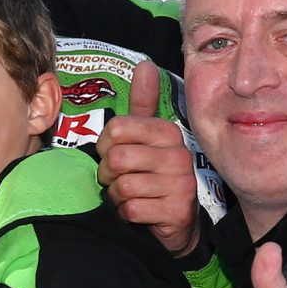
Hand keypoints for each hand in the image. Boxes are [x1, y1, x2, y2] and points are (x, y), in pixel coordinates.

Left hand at [98, 63, 199, 257]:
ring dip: (117, 196)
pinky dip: (126, 214)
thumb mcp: (146, 138)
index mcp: (168, 131)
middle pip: (118, 158)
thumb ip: (143, 104)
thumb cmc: (152, 175)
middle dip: (108, 175)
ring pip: (124, 186)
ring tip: (129, 196)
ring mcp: (182, 184)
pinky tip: (139, 212)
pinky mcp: (178, 211)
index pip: (117, 128)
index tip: (114, 155)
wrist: (176, 222)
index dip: (105, 146)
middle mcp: (179, 155)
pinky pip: (132, 209)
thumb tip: (145, 65)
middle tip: (118, 180)